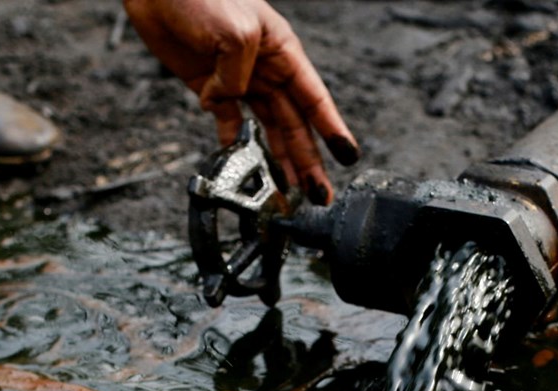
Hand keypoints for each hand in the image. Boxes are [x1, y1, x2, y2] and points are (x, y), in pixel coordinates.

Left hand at [124, 0, 359, 204]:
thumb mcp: (236, 30)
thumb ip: (239, 75)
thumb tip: (228, 104)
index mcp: (283, 51)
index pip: (314, 98)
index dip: (332, 129)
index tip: (347, 157)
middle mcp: (266, 69)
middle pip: (294, 122)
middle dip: (308, 159)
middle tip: (318, 192)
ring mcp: (239, 78)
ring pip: (267, 127)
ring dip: (278, 158)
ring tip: (288, 189)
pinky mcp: (210, 85)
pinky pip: (229, 120)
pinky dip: (234, 142)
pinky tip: (242, 162)